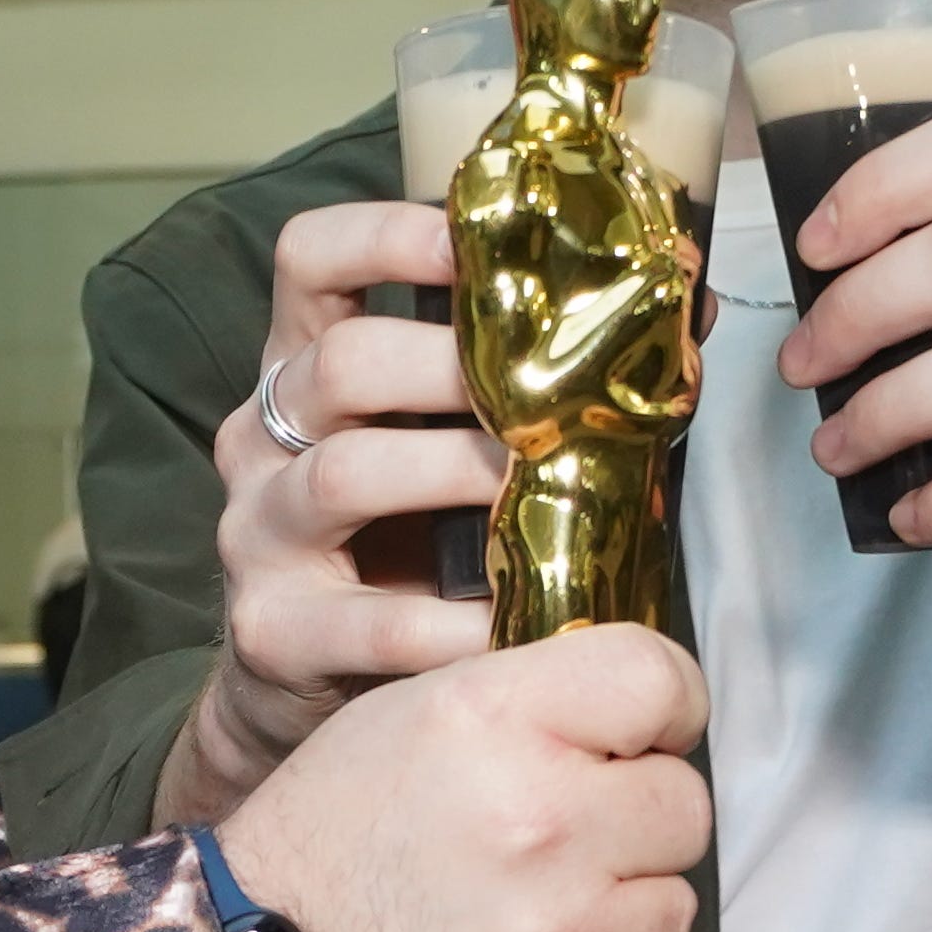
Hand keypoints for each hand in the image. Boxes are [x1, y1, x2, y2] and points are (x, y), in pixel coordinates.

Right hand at [162, 202, 505, 822]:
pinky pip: (375, 621)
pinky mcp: (272, 630)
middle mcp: (262, 438)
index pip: (311, 258)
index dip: (387, 235)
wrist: (317, 697)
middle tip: (548, 391)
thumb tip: (674, 315)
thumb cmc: (407, 550)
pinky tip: (521, 624)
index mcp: (301, 368)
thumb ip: (510, 386)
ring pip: (343, 474)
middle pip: (341, 364)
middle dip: (453, 366)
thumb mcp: (437, 447)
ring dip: (454, 474)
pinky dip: (458, 625)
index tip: (474, 242)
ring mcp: (256, 533)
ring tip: (540, 489)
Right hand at [215, 623, 712, 931]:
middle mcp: (539, 823)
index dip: (667, 710)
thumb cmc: (339, 832)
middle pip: (686, 809)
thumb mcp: (413, 712)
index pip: (661, 683)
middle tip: (567, 843)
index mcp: (496, 721)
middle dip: (637, 823)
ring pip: (671, 915)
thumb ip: (534, 695)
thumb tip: (647, 708)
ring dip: (620, 918)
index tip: (644, 740)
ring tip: (538, 920)